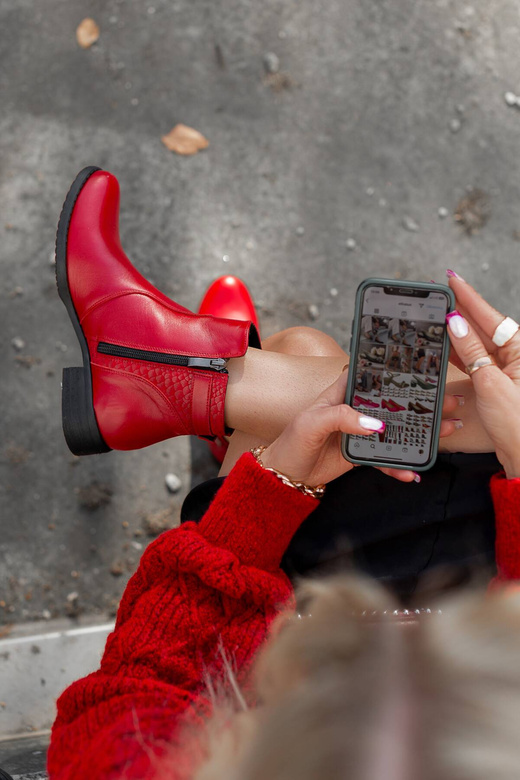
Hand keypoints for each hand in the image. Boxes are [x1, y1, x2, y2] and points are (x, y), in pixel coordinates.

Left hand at [260, 368, 461, 486]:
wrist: (285, 475)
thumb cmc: (292, 441)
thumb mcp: (312, 423)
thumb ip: (341, 418)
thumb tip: (375, 425)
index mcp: (343, 393)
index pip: (372, 376)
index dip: (395, 371)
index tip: (423, 369)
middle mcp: (355, 410)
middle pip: (393, 403)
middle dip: (421, 404)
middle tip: (449, 402)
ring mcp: (361, 432)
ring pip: (396, 430)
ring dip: (420, 433)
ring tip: (448, 430)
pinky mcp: (362, 454)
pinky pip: (386, 459)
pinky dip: (399, 467)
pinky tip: (412, 474)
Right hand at [445, 272, 519, 477]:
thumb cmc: (518, 425)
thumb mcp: (490, 383)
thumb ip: (470, 351)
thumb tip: (455, 323)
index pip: (490, 316)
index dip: (468, 296)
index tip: (451, 279)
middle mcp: (514, 358)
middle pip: (482, 328)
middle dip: (459, 311)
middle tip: (437, 296)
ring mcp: (504, 372)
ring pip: (476, 345)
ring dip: (456, 334)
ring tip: (436, 318)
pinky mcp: (496, 386)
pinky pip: (474, 363)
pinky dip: (459, 354)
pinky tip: (445, 347)